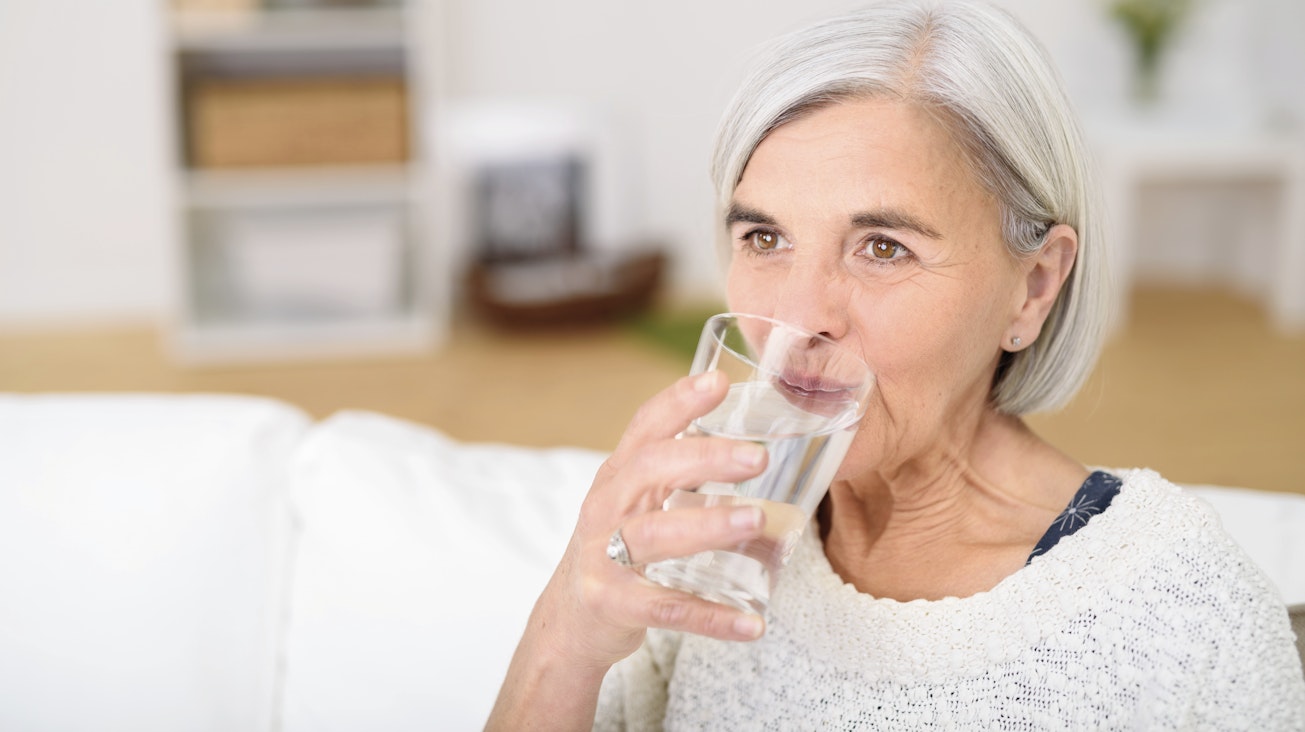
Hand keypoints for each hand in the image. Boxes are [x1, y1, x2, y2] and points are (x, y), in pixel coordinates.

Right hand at [555, 369, 771, 664]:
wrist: (570, 621)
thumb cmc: (618, 549)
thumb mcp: (636, 502)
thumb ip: (680, 475)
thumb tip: (759, 451)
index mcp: (618, 477)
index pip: (645, 428)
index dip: (678, 401)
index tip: (719, 382)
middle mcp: (606, 508)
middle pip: (649, 470)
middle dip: (704, 459)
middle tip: (758, 457)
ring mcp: (604, 557)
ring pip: (655, 535)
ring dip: (709, 526)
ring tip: (759, 521)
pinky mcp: (612, 604)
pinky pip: (666, 608)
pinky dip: (711, 617)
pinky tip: (753, 624)